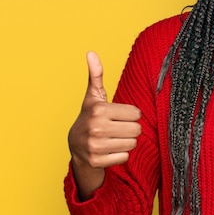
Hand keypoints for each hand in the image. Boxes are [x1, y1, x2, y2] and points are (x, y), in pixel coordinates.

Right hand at [68, 51, 141, 199]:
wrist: (75, 146)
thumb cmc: (90, 117)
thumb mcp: (94, 96)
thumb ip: (96, 75)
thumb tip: (91, 52)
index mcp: (99, 110)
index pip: (136, 113)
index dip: (130, 114)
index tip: (119, 115)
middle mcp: (96, 128)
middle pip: (137, 129)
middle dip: (131, 129)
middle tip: (118, 128)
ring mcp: (95, 146)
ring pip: (133, 144)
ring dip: (127, 142)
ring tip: (114, 138)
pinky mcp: (97, 161)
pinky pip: (125, 157)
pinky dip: (120, 155)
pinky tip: (110, 150)